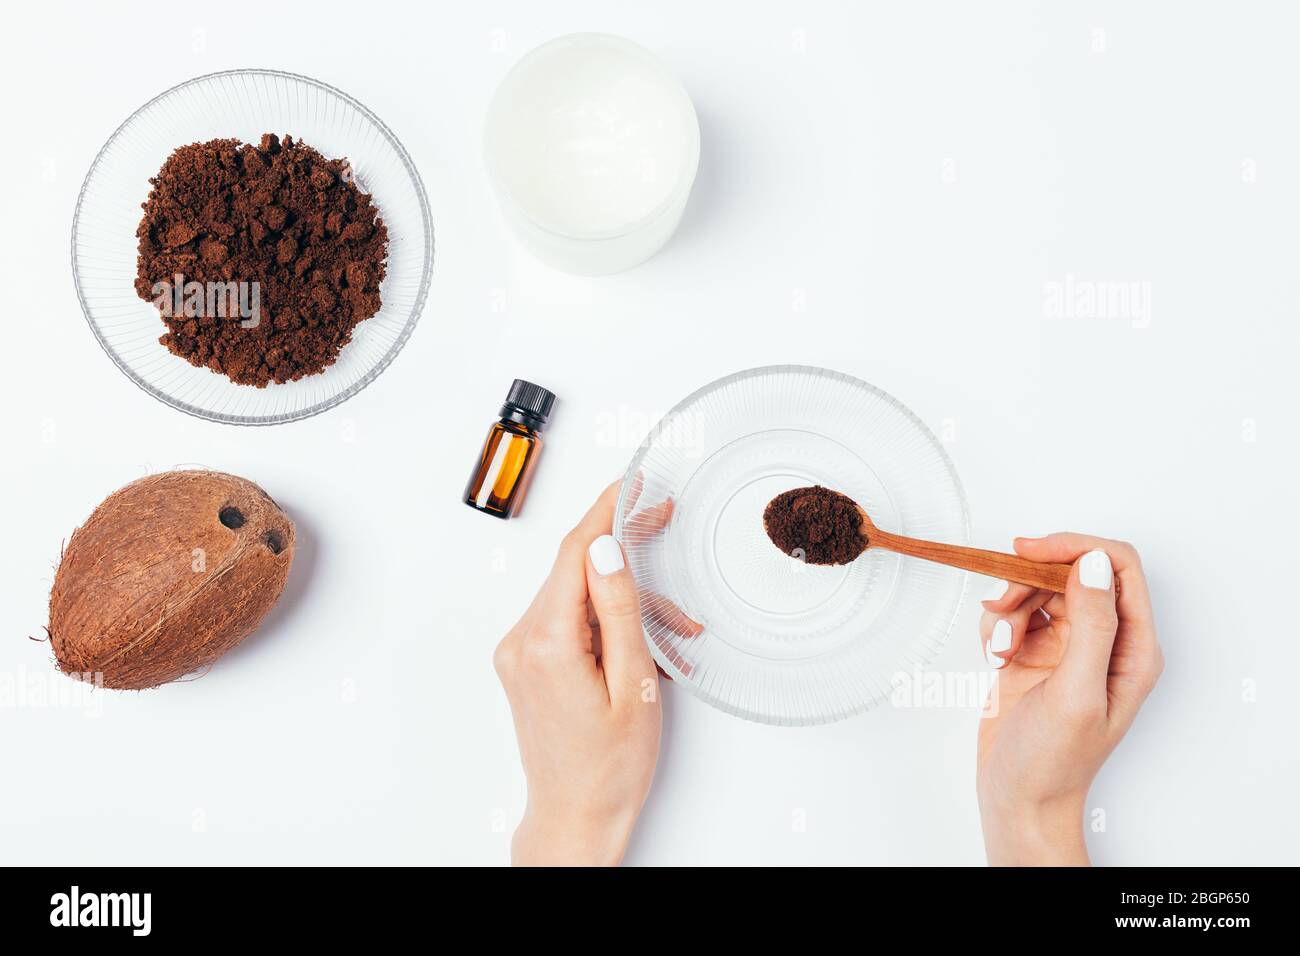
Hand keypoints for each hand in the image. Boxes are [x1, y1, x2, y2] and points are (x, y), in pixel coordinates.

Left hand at [493, 480, 660, 865]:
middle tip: (662, 519)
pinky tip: (638, 639)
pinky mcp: (524, 664)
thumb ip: (618, 610)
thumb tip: (607, 548)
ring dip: (620, 595)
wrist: (575, 817)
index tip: (632, 481)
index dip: (606, 509)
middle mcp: (521, 642)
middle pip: (574, 568)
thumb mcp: (633, 684)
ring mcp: (518, 653)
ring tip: (672, 625)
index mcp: (547, 643)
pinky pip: (566, 620)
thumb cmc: (609, 768)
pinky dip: (603, 619)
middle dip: (622, 547)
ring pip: (574, 595)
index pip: (575, 551)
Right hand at [976, 534, 1163, 864]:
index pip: (1118, 568)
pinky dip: (998, 625)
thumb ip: (1091, 624)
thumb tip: (1094, 564)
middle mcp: (1106, 641)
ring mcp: (1070, 646)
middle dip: (1030, 580)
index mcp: (1134, 648)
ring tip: (998, 645)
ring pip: (1039, 590)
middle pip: (1072, 572)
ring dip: (1010, 607)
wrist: (1019, 799)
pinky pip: (1016, 614)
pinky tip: (995, 656)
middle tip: (1001, 603)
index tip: (1029, 550)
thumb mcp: (1076, 692)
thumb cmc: (1054, 761)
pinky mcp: (1036, 653)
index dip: (1076, 548)